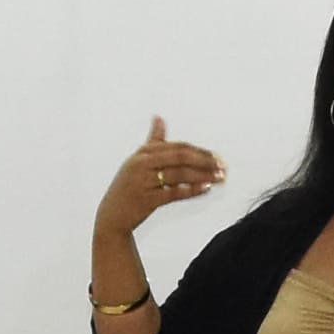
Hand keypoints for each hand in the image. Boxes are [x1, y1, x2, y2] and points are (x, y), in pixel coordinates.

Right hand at [94, 116, 224, 246]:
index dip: (199, 151)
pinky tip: (205, 189)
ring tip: (219, 178)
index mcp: (143, 153)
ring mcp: (143, 181)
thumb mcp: (138, 161)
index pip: (177, 147)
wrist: (112, 216)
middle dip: (204, 160)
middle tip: (222, 165)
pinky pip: (173, 193)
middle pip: (180, 157)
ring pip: (179, 174)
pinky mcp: (146, 199)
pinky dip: (191, 190)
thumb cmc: (128, 187)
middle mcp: (141, 164)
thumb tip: (159, 118)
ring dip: (202, 175)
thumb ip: (153, 140)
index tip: (217, 156)